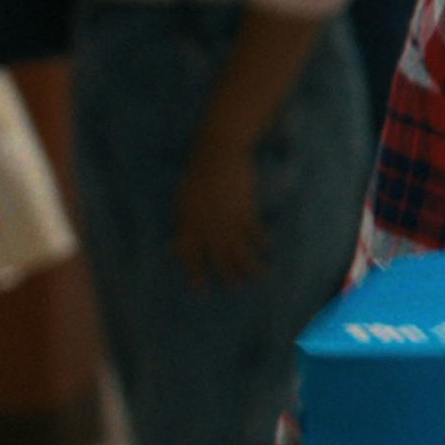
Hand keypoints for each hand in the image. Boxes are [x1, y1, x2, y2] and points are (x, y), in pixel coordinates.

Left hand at [173, 139, 268, 287]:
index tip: (201, 289)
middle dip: (228, 274)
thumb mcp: (182, 200)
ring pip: (239, 251)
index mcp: (188, 224)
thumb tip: (176, 244)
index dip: (195, 273)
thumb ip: (183, 223)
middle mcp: (207, 228)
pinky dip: (263, 242)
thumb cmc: (197, 173)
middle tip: (236, 286)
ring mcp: (227, 221)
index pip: (190, 256)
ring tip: (259, 277)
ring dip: (249, 266)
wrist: (217, 155)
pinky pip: (255, 233)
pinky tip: (269, 249)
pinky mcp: (246, 211)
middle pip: (218, 258)